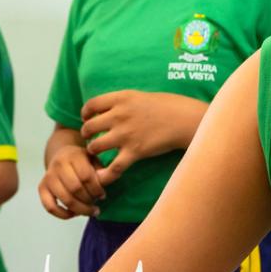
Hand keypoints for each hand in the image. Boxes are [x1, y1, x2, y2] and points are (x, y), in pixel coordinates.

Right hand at [39, 142, 105, 218]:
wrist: (62, 155)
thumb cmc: (82, 161)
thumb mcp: (95, 161)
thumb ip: (103, 174)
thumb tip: (103, 194)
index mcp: (74, 156)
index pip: (86, 177)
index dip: (97, 190)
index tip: (103, 195)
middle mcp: (58, 165)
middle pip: (76, 189)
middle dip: (89, 200)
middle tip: (96, 204)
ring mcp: (48, 177)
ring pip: (65, 199)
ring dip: (81, 209)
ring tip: (90, 211)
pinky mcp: (42, 187)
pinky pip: (50, 207)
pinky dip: (63, 214)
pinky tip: (74, 213)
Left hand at [79, 91, 201, 183]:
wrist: (185, 119)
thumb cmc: (168, 106)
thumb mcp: (140, 95)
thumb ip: (123, 102)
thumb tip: (109, 107)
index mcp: (121, 99)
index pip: (90, 105)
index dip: (85, 113)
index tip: (87, 118)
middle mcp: (119, 116)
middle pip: (89, 127)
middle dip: (86, 135)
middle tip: (91, 138)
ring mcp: (126, 135)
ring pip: (95, 147)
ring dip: (93, 151)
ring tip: (98, 153)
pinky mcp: (135, 152)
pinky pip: (113, 168)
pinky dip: (105, 175)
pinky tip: (102, 176)